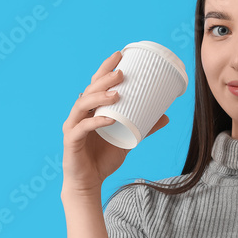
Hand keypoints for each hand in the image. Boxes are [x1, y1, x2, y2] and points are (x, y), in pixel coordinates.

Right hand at [61, 51, 169, 196]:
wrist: (89, 182)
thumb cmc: (104, 158)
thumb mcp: (128, 140)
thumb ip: (144, 128)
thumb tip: (166, 116)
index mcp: (91, 109)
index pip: (96, 83)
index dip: (106, 68)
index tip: (119, 55)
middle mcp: (80, 114)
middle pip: (89, 90)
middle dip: (104, 78)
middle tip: (121, 72)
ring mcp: (73, 126)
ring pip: (82, 105)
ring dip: (99, 97)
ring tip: (117, 93)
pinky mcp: (71, 141)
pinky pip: (82, 128)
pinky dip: (95, 122)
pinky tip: (108, 119)